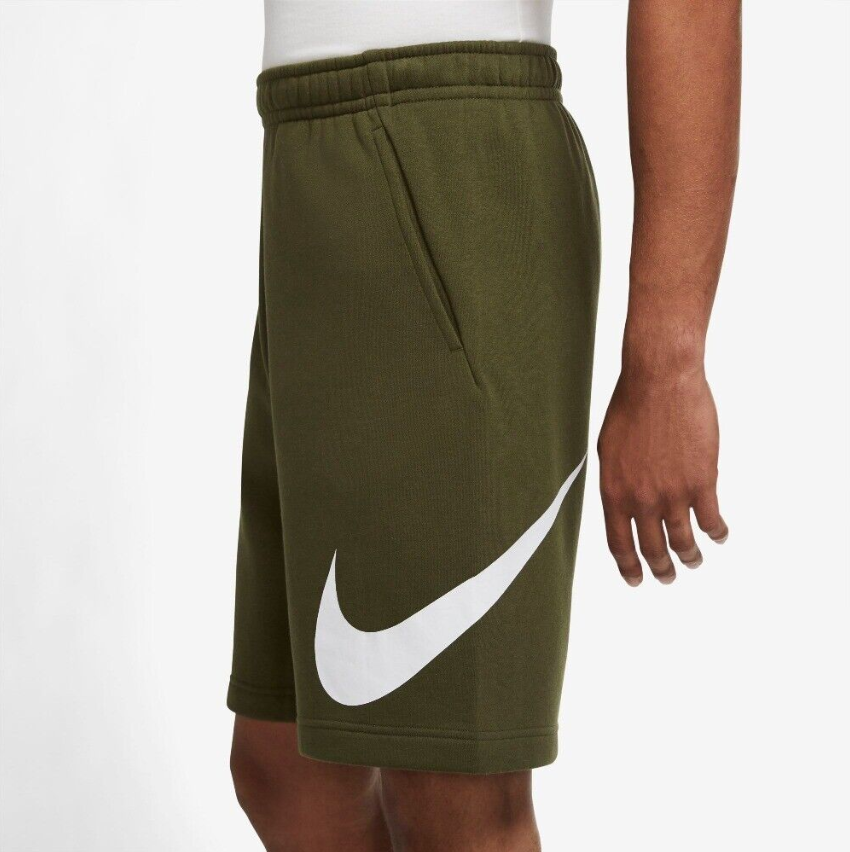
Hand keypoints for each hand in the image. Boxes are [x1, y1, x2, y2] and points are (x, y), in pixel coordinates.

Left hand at [597, 367, 727, 584]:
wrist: (659, 383)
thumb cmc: (629, 409)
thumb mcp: (608, 450)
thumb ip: (616, 483)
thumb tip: (623, 504)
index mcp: (614, 492)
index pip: (619, 542)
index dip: (628, 566)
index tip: (635, 580)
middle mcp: (641, 499)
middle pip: (652, 549)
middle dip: (660, 569)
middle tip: (667, 578)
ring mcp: (673, 492)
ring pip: (683, 540)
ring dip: (690, 557)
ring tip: (693, 562)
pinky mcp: (702, 480)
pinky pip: (711, 519)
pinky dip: (716, 533)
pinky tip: (719, 536)